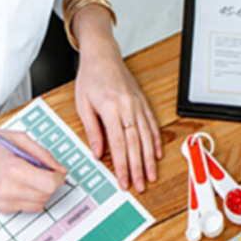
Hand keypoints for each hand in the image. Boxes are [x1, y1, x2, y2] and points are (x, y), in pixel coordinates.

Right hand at [0, 123, 65, 213]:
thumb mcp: (20, 139)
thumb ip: (44, 155)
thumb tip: (61, 170)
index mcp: (14, 169)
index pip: (50, 184)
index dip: (58, 177)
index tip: (56, 171)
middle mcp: (8, 189)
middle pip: (46, 195)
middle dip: (50, 184)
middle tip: (42, 171)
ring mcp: (4, 201)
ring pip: (39, 204)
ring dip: (40, 191)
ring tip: (29, 176)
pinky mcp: (2, 208)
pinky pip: (27, 207)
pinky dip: (28, 196)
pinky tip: (18, 184)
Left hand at [71, 7, 162, 193]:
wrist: (103, 55)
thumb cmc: (90, 77)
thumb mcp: (83, 105)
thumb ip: (92, 130)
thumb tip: (97, 153)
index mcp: (111, 108)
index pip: (118, 144)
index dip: (122, 166)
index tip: (124, 181)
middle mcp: (128, 107)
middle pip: (135, 144)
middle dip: (138, 168)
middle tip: (140, 185)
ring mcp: (138, 104)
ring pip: (147, 136)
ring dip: (150, 158)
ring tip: (151, 175)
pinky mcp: (143, 102)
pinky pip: (152, 124)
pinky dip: (156, 140)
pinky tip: (158, 154)